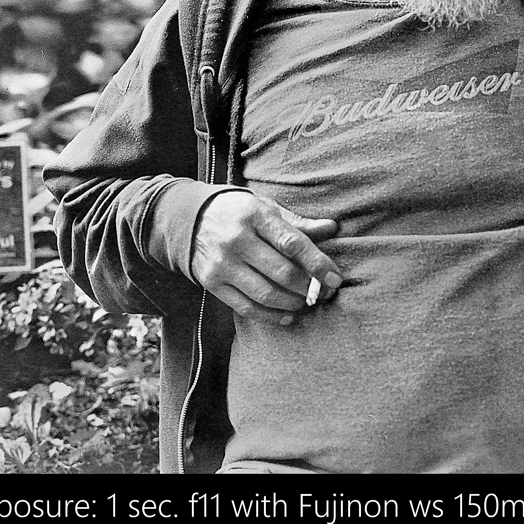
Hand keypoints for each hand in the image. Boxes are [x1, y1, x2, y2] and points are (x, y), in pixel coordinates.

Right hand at [192, 191, 341, 323]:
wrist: (189, 219)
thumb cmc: (238, 212)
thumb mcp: (266, 207)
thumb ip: (298, 223)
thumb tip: (331, 228)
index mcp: (254, 215)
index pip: (292, 243)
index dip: (317, 263)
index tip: (335, 278)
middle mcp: (237, 240)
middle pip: (281, 272)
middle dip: (308, 288)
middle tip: (325, 294)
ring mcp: (222, 264)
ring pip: (265, 294)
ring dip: (292, 304)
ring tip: (306, 303)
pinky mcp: (212, 283)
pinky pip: (246, 307)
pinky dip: (270, 316)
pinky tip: (287, 315)